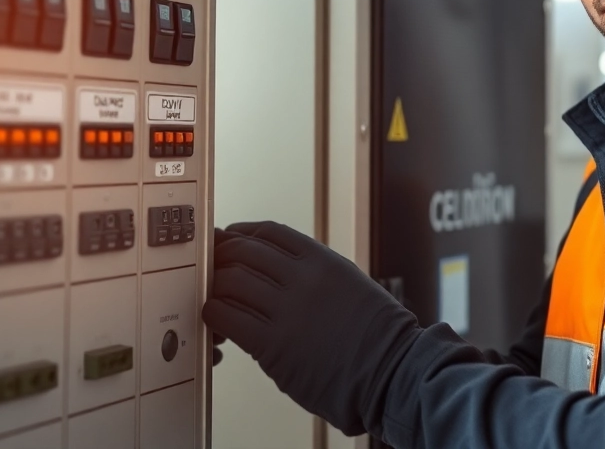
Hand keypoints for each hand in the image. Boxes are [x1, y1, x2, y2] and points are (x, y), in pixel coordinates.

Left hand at [202, 221, 421, 435]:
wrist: (391, 372)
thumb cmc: (377, 334)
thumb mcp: (350, 282)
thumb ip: (315, 269)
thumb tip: (278, 264)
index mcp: (323, 260)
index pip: (269, 232)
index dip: (243, 233)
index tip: (232, 239)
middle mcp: (303, 279)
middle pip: (243, 251)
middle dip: (223, 255)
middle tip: (214, 265)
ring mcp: (286, 311)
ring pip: (230, 281)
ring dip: (215, 285)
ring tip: (216, 294)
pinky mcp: (272, 346)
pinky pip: (227, 317)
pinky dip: (214, 313)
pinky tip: (217, 317)